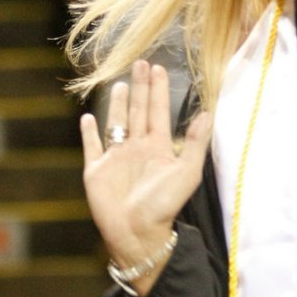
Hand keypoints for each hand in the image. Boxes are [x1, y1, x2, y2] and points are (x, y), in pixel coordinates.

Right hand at [81, 60, 211, 295]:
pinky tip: (88, 118)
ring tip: (121, 84)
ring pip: (117, 123)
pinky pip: (92, 147)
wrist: (137, 233)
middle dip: (140, 88)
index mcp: (157, 148)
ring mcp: (115, 159)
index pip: (158, 111)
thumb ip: (195, 143)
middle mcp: (136, 149)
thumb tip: (208, 114)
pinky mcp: (96, 171)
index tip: (159, 68)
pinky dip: (89, 133)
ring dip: (119, 104)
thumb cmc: (164, 206)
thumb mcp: (186, 173)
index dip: (159, 90)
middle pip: (138, 111)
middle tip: (141, 62)